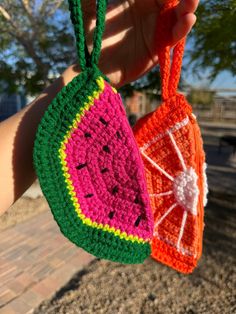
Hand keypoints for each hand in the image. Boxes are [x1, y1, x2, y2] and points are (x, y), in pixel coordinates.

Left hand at [80, 0, 198, 86]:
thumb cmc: (90, 39)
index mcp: (135, 0)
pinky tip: (189, 17)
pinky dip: (183, 28)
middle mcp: (149, 13)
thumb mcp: (88, 10)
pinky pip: (174, 36)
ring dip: (187, 5)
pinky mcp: (159, 48)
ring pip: (178, 14)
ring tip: (192, 0)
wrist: (94, 68)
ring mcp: (156, 30)